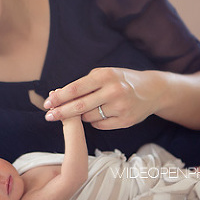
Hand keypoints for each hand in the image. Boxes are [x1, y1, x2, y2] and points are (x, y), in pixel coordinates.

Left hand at [43, 68, 164, 129]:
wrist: (152, 90)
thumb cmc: (121, 80)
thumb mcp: (105, 74)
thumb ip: (84, 85)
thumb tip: (58, 96)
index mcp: (105, 76)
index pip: (76, 88)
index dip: (59, 97)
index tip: (47, 103)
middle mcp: (113, 91)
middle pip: (79, 106)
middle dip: (61, 112)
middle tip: (48, 116)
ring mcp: (120, 107)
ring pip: (88, 117)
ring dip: (80, 116)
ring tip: (83, 110)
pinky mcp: (126, 120)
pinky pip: (100, 125)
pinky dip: (94, 121)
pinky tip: (99, 114)